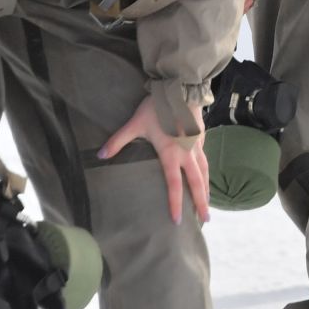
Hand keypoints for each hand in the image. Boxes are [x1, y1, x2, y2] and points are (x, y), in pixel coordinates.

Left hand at [100, 96, 210, 226]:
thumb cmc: (157, 107)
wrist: (180, 88)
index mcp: (171, 154)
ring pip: (205, 171)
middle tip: (205, 220)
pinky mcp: (200, 136)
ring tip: (208, 203)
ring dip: (207, 189)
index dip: (175, 203)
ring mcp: (196, 145)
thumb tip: (100, 155)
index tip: (177, 220)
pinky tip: (205, 175)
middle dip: (201, 202)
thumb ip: (118, 141)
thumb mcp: (135, 124)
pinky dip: (206, 172)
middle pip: (197, 183)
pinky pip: (205, 159)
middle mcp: (187, 153)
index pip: (174, 184)